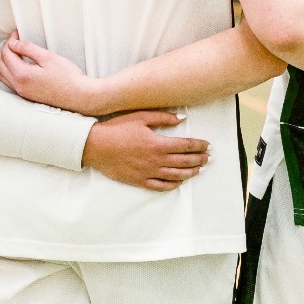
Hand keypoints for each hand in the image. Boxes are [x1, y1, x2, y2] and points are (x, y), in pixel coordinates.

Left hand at [0, 35, 106, 114]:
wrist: (79, 96)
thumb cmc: (68, 78)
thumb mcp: (48, 57)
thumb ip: (27, 49)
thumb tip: (14, 43)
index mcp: (22, 75)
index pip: (6, 53)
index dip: (10, 40)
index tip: (17, 34)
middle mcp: (19, 86)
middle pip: (0, 64)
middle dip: (5, 50)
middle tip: (16, 41)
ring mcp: (22, 92)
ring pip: (2, 74)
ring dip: (5, 62)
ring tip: (16, 52)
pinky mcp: (27, 96)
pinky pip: (10, 82)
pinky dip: (9, 71)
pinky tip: (20, 66)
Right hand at [82, 111, 209, 190]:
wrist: (95, 146)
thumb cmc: (117, 128)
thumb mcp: (140, 116)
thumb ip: (163, 117)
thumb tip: (182, 118)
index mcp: (157, 143)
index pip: (185, 146)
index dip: (199, 146)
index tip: (208, 145)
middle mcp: (156, 160)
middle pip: (184, 161)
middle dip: (199, 159)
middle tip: (208, 158)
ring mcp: (148, 172)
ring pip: (176, 175)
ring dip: (190, 172)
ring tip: (199, 169)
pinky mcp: (139, 181)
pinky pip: (161, 186)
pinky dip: (173, 185)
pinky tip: (179, 181)